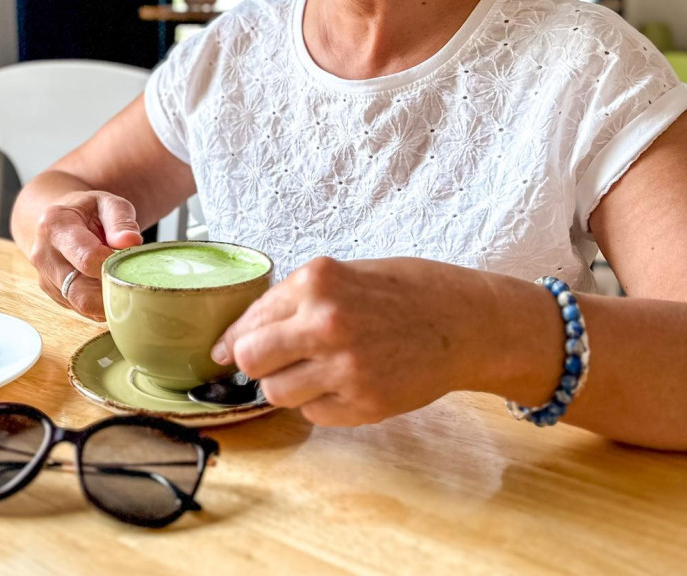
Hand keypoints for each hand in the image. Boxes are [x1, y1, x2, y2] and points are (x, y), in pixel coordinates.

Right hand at [31, 191, 141, 319]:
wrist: (60, 221)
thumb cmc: (87, 211)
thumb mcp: (107, 202)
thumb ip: (121, 219)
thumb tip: (131, 242)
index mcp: (56, 225)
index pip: (87, 258)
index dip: (114, 265)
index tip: (130, 261)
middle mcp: (44, 255)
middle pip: (81, 292)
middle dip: (112, 292)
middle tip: (134, 282)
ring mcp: (46, 278)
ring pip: (82, 305)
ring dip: (107, 300)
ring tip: (122, 282)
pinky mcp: (53, 294)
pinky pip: (81, 309)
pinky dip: (100, 304)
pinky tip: (109, 287)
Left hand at [211, 256, 493, 425]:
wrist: (466, 321)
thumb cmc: (404, 290)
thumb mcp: (344, 273)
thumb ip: (294, 298)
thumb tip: (242, 332)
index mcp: (316, 282)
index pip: (248, 321)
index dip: (231, 339)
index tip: (221, 351)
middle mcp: (325, 324)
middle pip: (250, 360)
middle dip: (253, 362)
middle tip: (267, 360)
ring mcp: (345, 368)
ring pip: (276, 393)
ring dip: (285, 385)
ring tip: (313, 370)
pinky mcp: (364, 404)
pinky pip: (313, 413)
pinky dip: (319, 402)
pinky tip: (344, 381)